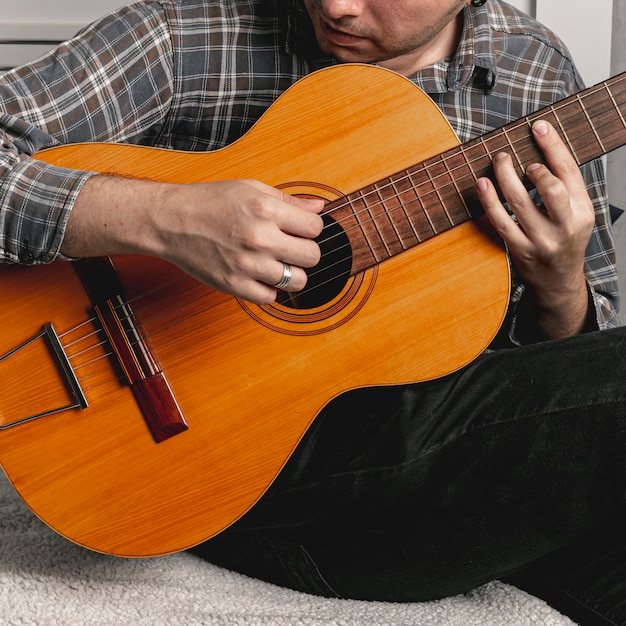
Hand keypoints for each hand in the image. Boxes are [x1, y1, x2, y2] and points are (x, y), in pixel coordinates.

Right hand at [63, 177, 323, 303]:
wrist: (170, 221)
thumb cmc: (209, 201)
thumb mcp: (251, 189)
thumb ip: (289, 200)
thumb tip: (319, 207)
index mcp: (267, 209)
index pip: (316, 228)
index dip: (310, 229)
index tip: (299, 230)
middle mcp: (260, 237)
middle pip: (312, 256)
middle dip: (305, 252)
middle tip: (290, 248)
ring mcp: (248, 264)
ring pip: (297, 281)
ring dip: (291, 273)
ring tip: (276, 263)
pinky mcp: (234, 285)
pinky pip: (271, 298)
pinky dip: (269, 289)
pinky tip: (260, 276)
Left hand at [475, 120, 594, 337]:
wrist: (558, 281)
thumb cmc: (564, 240)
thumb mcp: (576, 213)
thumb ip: (563, 186)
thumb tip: (540, 150)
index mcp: (583, 211)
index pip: (569, 172)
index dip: (553, 146)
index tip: (538, 126)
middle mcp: (565, 226)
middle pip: (550, 188)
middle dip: (531, 166)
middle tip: (513, 154)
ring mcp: (541, 241)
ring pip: (520, 203)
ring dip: (505, 177)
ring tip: (499, 160)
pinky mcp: (519, 250)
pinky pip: (500, 222)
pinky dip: (489, 201)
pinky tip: (483, 184)